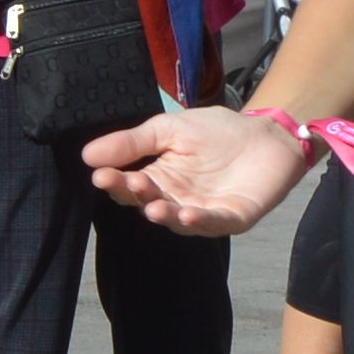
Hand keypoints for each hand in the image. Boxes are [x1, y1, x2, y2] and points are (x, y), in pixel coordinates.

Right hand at [86, 102, 312, 237]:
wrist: (267, 133)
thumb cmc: (216, 131)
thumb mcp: (168, 129)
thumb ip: (133, 142)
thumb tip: (87, 155)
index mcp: (158, 180)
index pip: (129, 187)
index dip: (115, 183)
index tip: (100, 175)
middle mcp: (175, 201)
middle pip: (149, 204)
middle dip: (137, 197)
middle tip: (128, 184)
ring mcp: (203, 212)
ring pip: (177, 221)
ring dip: (166, 216)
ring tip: (154, 208)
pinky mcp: (231, 219)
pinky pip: (212, 224)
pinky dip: (199, 222)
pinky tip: (187, 214)